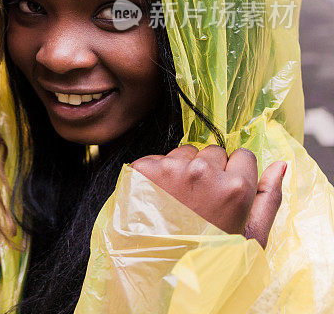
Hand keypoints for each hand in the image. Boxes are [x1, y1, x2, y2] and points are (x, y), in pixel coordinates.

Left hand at [131, 145, 285, 247]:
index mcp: (235, 187)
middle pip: (212, 152)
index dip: (236, 173)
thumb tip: (280, 164)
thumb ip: (269, 197)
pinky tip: (159, 198)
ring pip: (184, 153)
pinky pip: (157, 159)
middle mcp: (203, 172)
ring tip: (178, 202)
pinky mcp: (144, 170)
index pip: (243, 155)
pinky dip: (158, 174)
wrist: (161, 271)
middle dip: (209, 170)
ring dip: (183, 169)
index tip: (226, 191)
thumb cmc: (209, 256)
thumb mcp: (250, 235)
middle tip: (200, 201)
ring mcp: (170, 169)